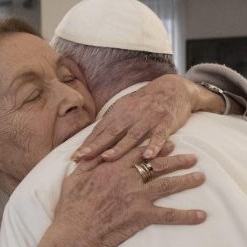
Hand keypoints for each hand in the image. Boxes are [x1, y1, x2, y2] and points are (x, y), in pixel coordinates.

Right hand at [39, 142, 206, 246]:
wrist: (76, 232)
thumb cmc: (71, 206)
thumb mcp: (75, 178)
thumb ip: (88, 163)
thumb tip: (91, 151)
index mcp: (114, 166)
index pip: (140, 152)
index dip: (157, 147)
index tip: (170, 143)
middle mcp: (130, 178)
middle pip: (159, 165)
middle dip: (178, 160)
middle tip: (193, 157)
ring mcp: (138, 196)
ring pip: (168, 184)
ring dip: (187, 180)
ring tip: (201, 177)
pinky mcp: (143, 215)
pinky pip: (170, 215)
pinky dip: (187, 215)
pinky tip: (201, 215)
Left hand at [72, 74, 225, 161]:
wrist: (172, 88)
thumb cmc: (145, 104)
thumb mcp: (125, 110)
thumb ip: (111, 126)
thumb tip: (91, 144)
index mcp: (119, 113)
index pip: (100, 131)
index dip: (87, 144)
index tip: (74, 157)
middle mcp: (131, 116)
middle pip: (111, 133)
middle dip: (96, 146)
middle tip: (82, 158)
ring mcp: (148, 119)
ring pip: (132, 136)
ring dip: (120, 147)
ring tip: (107, 158)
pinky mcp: (165, 122)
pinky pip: (159, 136)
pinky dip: (154, 146)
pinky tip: (149, 156)